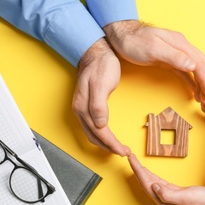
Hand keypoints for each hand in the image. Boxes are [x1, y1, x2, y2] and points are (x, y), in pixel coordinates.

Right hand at [73, 38, 129, 155]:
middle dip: (109, 147)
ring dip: (105, 143)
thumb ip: (99, 105)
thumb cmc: (101, 65)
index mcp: (83, 106)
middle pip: (94, 137)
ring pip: (93, 134)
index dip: (111, 144)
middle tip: (124, 152)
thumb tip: (100, 124)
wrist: (96, 52)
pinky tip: (110, 136)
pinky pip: (93, 127)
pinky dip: (102, 136)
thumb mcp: (101, 83)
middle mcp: (80, 110)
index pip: (98, 132)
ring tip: (119, 148)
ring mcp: (83, 109)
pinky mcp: (87, 106)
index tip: (123, 151)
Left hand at [104, 20, 204, 101]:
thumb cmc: (134, 41)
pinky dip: (192, 80)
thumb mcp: (153, 49)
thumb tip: (193, 66)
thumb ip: (174, 57)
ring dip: (201, 82)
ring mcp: (176, 53)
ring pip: (195, 68)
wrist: (122, 36)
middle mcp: (181, 47)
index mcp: (180, 44)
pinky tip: (193, 89)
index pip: (199, 63)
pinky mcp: (169, 59)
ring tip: (202, 98)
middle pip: (201, 65)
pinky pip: (185, 70)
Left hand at [128, 154, 204, 204]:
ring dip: (142, 172)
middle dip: (137, 169)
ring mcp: (168, 197)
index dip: (137, 170)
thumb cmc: (204, 204)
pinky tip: (149, 172)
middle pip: (145, 182)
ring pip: (150, 182)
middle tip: (130, 156)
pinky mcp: (174, 193)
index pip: (146, 182)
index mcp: (164, 200)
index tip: (131, 158)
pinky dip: (152, 175)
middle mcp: (163, 200)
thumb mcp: (186, 197)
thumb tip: (154, 187)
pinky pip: (158, 183)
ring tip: (135, 162)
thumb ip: (169, 194)